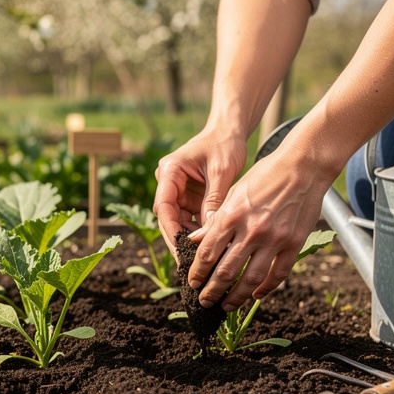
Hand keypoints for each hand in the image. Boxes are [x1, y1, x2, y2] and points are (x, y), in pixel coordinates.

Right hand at [153, 128, 247, 252]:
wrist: (230, 131)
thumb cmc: (224, 144)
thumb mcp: (221, 171)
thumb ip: (213, 200)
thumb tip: (209, 231)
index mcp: (169, 171)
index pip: (163, 206)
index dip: (170, 229)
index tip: (180, 248)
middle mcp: (169, 182)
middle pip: (167, 217)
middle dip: (177, 239)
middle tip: (187, 262)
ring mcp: (178, 190)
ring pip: (178, 220)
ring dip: (188, 238)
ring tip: (199, 259)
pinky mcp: (190, 196)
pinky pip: (190, 217)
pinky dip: (199, 231)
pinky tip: (209, 246)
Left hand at [186, 141, 334, 310]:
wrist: (303, 167)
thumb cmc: (264, 176)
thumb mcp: (233, 193)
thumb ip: (215, 220)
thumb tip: (195, 241)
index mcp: (231, 216)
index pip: (207, 253)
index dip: (197, 272)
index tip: (192, 283)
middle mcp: (250, 230)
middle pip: (225, 271)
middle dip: (211, 291)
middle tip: (204, 302)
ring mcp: (274, 239)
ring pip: (251, 279)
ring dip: (236, 296)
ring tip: (227, 306)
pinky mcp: (294, 243)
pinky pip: (278, 273)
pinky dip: (266, 288)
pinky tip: (256, 295)